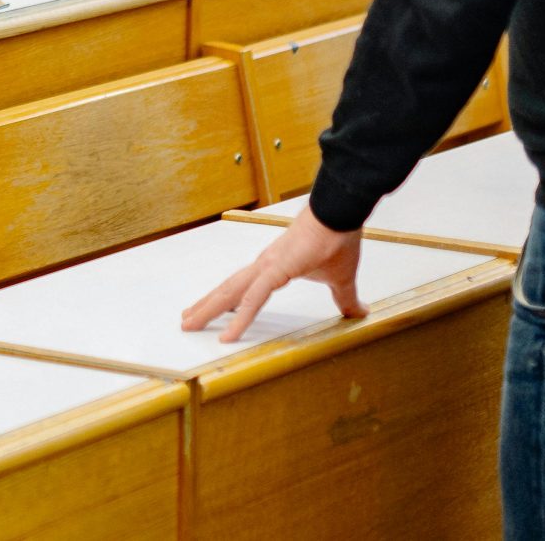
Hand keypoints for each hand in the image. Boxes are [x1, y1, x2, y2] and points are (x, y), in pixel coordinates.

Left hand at [181, 209, 364, 342]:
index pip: (244, 288)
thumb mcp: (341, 280)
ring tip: (190, 322)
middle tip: (187, 320)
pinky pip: (255, 296)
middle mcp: (264, 266)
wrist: (341, 212)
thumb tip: (358, 312)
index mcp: (274, 268)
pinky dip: (241, 315)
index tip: (210, 311)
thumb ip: (344, 298)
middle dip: (207, 306)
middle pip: (229, 290)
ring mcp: (268, 265)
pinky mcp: (277, 267)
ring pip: (232, 292)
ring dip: (210, 308)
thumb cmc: (338, 239)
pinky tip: (229, 332)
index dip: (227, 301)